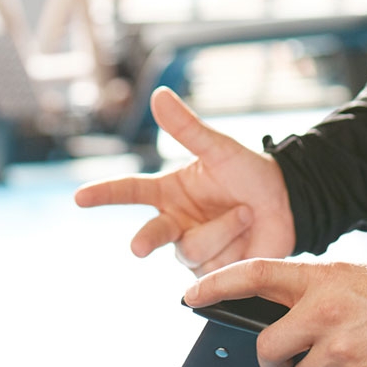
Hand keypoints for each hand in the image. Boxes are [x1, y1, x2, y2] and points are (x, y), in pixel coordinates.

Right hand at [73, 88, 294, 273]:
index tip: (80, 197)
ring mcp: (191, 249)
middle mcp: (174, 222)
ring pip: (191, 249)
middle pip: (151, 234)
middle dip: (145, 240)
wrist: (286, 205)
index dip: (104, 194)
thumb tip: (158, 95)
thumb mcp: (219, 148)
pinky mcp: (211, 272)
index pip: (130, 191)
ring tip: (245, 213)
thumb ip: (187, 128)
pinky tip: (247, 238)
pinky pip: (214, 267)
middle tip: (139, 247)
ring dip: (223, 229)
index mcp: (169, 192)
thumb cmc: (249, 173)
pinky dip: (235, 248)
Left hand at [183, 258, 366, 366]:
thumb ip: (320, 294)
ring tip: (359, 364)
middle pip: (269, 351)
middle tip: (292, 366)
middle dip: (277, 366)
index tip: (190, 297)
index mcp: (325, 279)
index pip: (257, 275)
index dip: (217, 285)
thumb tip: (284, 321)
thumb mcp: (360, 278)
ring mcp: (343, 350)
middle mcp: (327, 312)